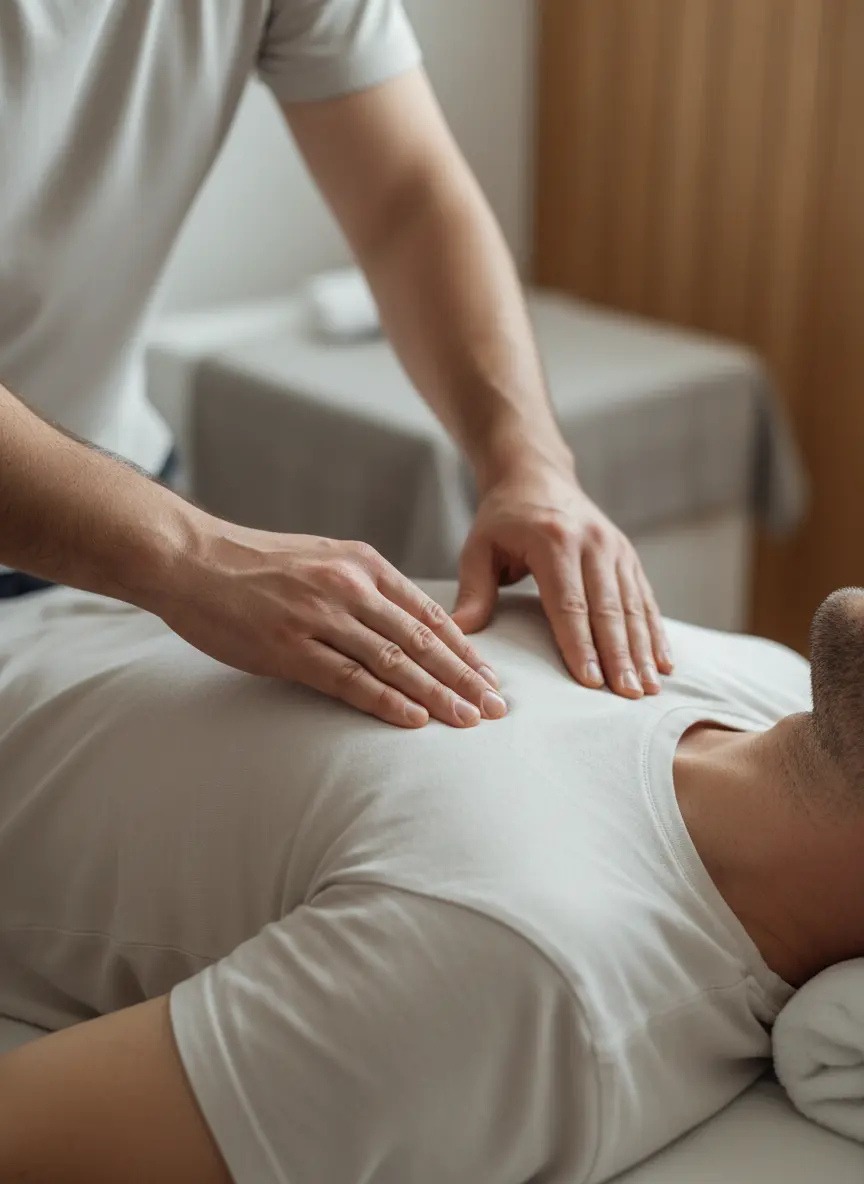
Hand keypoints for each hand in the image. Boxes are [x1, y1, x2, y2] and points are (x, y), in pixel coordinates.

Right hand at [155, 522, 506, 729]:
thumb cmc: (255, 565)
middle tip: (497, 708)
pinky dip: (386, 701)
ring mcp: (320, 616)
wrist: (191, 559)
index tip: (489, 677)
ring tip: (469, 720)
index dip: (464, 650)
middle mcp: (349, 587)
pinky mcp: (289, 646)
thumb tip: (403, 623)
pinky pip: (349, 679)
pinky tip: (414, 719)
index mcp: (362, 564)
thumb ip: (363, 586)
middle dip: (464, 677)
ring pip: (394, 661)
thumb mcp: (322, 559)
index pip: (428, 613)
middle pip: (421, 640)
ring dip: (437, 694)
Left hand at [453, 464, 672, 697]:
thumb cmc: (503, 518)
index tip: (591, 681)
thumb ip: (473, 589)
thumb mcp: (479, 547)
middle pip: (609, 609)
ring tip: (649, 688)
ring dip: (644, 649)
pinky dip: (656, 631)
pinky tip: (664, 661)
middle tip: (629, 695)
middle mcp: (592, 542)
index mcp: (553, 540)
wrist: (537, 474)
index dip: (581, 644)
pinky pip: (645, 597)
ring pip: (633, 606)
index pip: (569, 603)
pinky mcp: (628, 555)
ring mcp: (615, 547)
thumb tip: (459, 631)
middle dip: (620, 656)